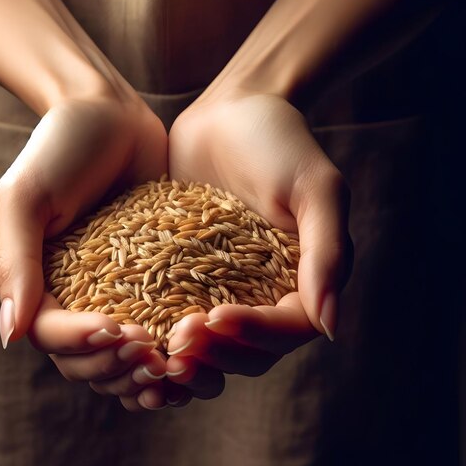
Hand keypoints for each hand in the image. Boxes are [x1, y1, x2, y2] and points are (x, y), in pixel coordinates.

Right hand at [0, 93, 177, 411]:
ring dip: (144, 375)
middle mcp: (72, 296)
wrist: (110, 113)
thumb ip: (15, 263)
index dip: (82, 344)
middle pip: (86, 360)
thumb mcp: (27, 197)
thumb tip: (9, 337)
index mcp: (37, 284)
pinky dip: (170, 352)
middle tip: (153, 356)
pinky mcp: (151, 282)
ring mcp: (113, 293)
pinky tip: (194, 356)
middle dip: (117, 367)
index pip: (51, 336)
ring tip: (176, 371)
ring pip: (121, 357)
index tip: (119, 329)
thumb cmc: (61, 146)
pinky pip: (157, 329)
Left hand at [164, 88, 352, 398]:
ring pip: (214, 345)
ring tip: (157, 347)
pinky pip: (179, 315)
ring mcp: (227, 288)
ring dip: (189, 355)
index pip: (287, 331)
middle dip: (216, 353)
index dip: (253, 334)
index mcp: (304, 281)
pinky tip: (134, 330)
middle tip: (177, 339)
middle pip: (249, 351)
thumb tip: (330, 328)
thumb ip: (327, 254)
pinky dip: (162, 332)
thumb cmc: (280, 142)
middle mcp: (268, 293)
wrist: (232, 109)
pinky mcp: (190, 276)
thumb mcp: (315, 190)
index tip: (214, 316)